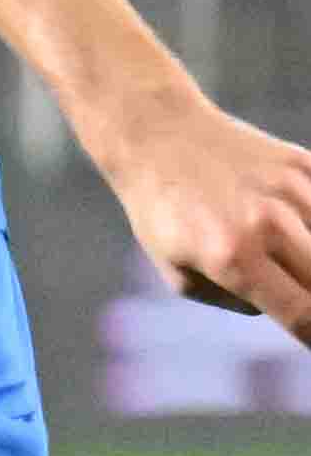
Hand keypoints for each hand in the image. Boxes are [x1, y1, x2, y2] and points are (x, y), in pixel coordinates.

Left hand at [89, 85, 310, 327]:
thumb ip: (242, 301)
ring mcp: (292, 191)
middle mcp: (268, 224)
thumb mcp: (183, 276)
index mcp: (233, 258)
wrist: (160, 140)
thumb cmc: (166, 218)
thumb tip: (295, 309)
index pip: (303, 315)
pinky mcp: (305, 165)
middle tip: (303, 306)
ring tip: (293, 266)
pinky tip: (300, 240)